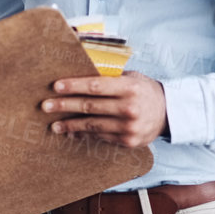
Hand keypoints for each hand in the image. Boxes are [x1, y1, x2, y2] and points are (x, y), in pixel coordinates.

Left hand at [41, 71, 167, 148]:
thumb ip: (109, 77)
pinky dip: (83, 134)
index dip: (74, 86)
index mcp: (130, 88)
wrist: (168, 113)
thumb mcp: (132, 78)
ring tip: (54, 124)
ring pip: (92, 125)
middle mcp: (129, 108)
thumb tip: (79, 72)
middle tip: (46, 106)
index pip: (96, 86)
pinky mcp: (127, 141)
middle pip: (90, 106)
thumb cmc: (144, 91)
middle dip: (64, 106)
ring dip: (70, 124)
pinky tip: (71, 131)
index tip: (56, 86)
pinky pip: (99, 137)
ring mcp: (128, 127)